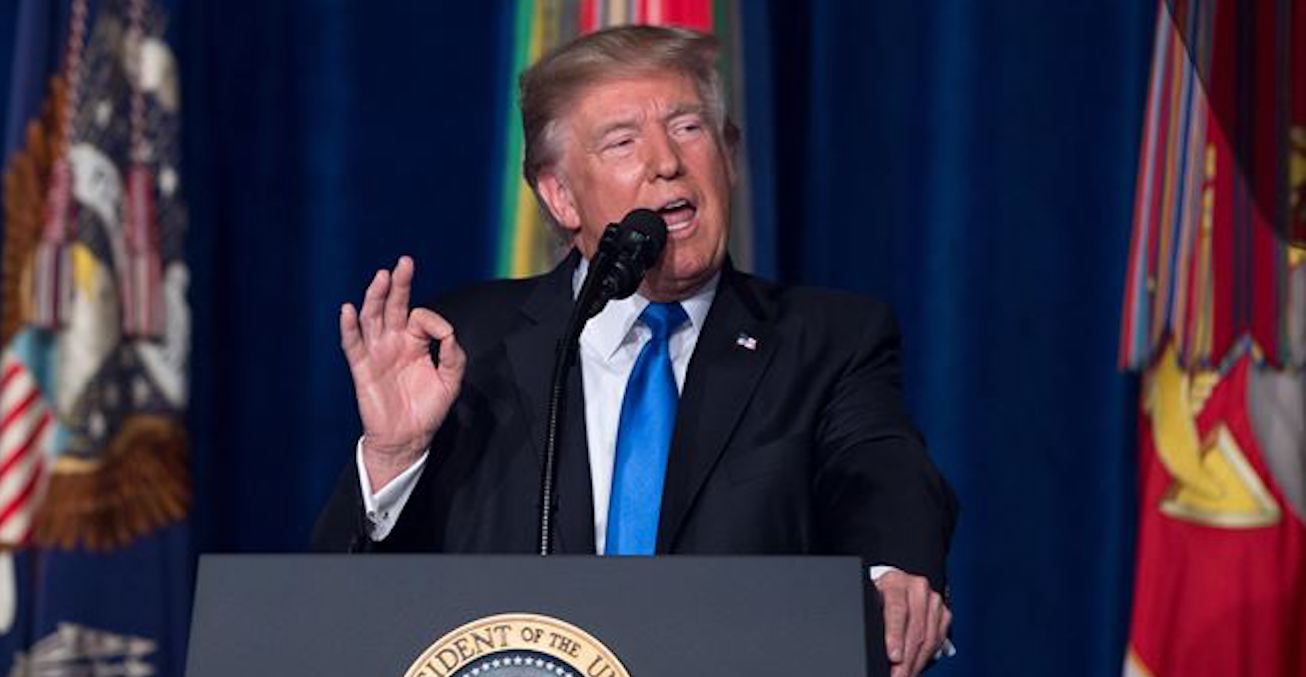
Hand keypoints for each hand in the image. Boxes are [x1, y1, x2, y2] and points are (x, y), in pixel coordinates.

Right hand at [340, 256, 465, 490]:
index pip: (420, 317)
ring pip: (372, 318)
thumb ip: (453, 354)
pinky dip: (349, 327)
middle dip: (399, 284)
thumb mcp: (451, 380)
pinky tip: (348, 310)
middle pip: (394, 306)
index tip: (441, 334)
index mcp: (415, 342)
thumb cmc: (427, 409)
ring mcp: (376, 353)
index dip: (432, 320)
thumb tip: (446, 331)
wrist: (407, 439)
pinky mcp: (362, 368)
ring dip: (375, 297)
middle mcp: (394, 342)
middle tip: (404, 262)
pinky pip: (353, 344)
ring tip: (381, 277)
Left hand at [875, 570, 951, 676]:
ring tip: (906, 674)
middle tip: (898, 675)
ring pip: (930, 638)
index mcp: (896, 582)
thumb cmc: (880, 597)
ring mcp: (934, 600)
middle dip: (906, 658)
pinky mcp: (944, 613)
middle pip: (916, 629)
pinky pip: (939, 640)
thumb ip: (873, 618)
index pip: (897, 610)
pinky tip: (916, 666)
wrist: (896, 587)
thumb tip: (871, 645)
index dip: (895, 636)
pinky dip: (927, 656)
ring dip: (917, 661)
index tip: (893, 657)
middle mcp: (917, 588)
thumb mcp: (870, 601)